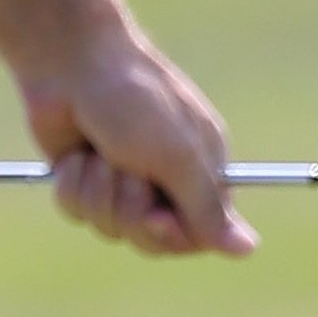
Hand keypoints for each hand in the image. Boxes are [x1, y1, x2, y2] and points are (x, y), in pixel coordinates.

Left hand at [19, 28, 254, 256]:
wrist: (71, 66)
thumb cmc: (135, 101)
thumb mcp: (178, 157)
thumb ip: (208, 208)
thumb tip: (247, 250)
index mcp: (202, 173)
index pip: (199, 236)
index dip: (173, 235)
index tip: (157, 217)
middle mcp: (166, 182)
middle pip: (150, 239)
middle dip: (130, 207)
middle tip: (125, 169)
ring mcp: (122, 183)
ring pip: (108, 227)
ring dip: (98, 190)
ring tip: (100, 152)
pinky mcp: (83, 180)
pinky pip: (76, 211)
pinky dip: (72, 184)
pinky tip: (75, 155)